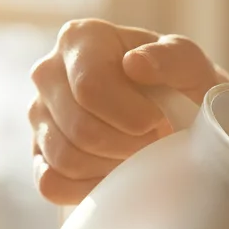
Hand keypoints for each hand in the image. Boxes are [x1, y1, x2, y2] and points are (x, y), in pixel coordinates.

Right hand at [29, 18, 228, 204]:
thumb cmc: (181, 86)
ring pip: (66, 159)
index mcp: (80, 39)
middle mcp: (48, 73)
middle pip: (80, 128)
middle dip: (128, 145)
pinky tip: (117, 177)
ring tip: (139, 156)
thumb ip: (171, 58)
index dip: (133, 117)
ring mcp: (39, 115)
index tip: (162, 123)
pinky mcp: (39, 155)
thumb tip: (135, 64)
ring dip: (112, 168)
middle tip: (155, 144)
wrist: (180, 116)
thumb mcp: (189, 65)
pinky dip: (90, 189)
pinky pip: (52, 184)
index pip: (90, 88)